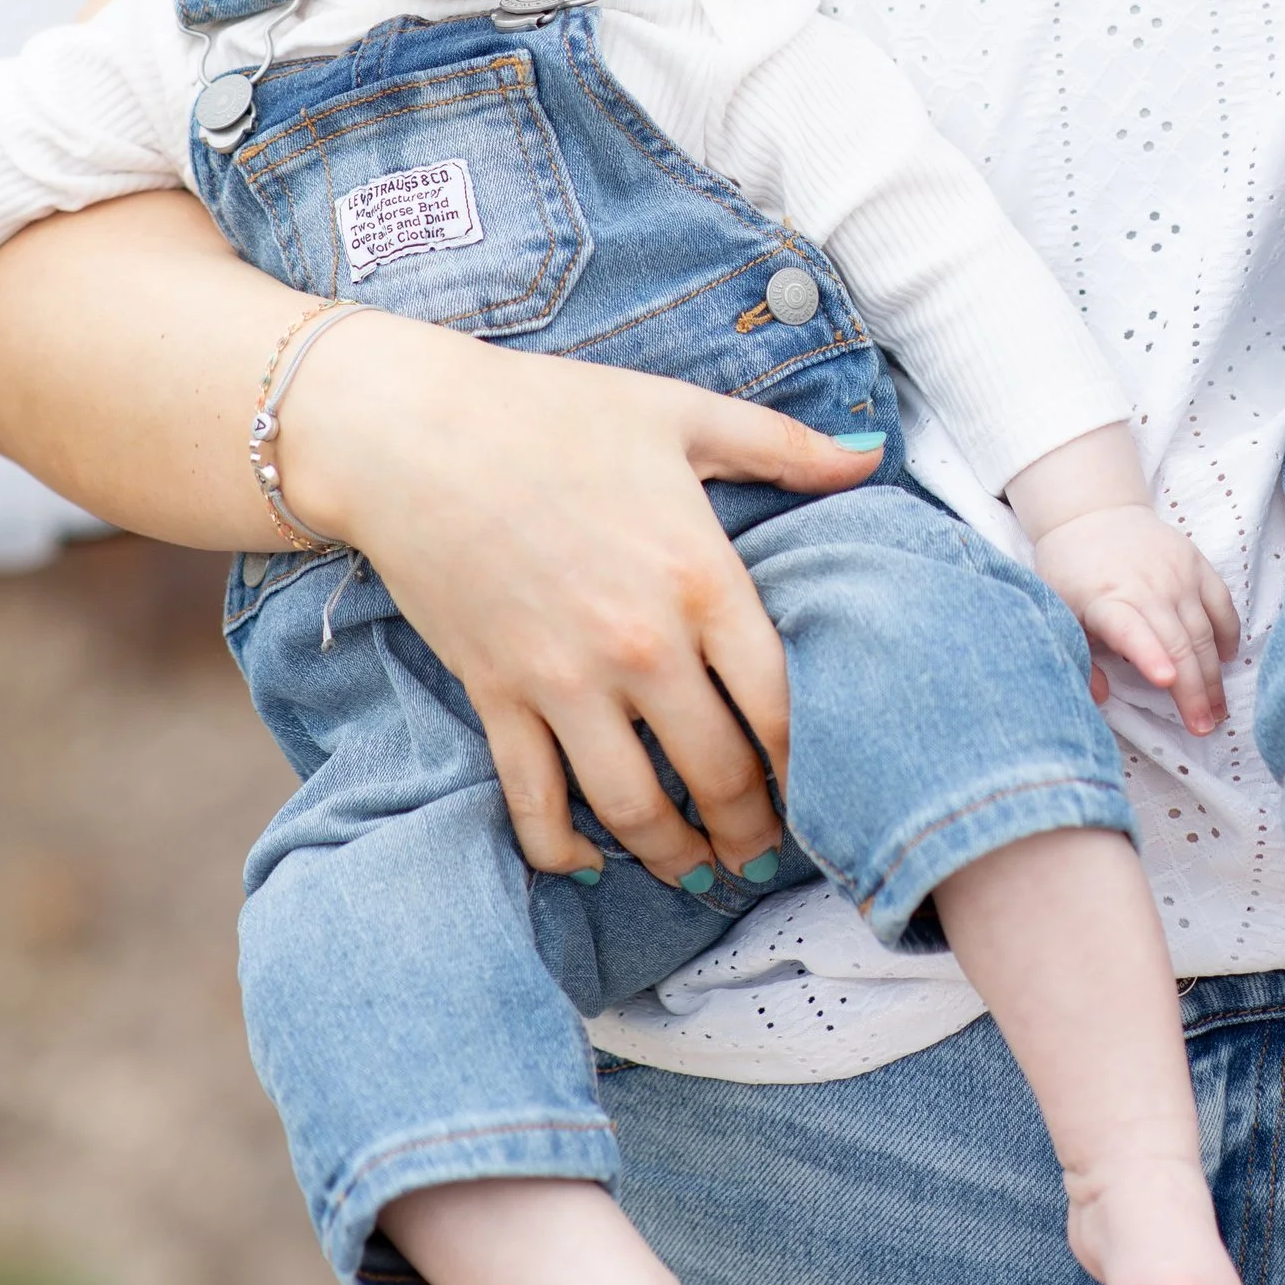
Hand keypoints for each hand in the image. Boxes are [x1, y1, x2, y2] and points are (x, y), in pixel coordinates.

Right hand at [283, 311, 883, 886]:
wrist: (412, 430)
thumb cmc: (552, 411)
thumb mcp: (682, 414)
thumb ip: (784, 446)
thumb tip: (872, 456)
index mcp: (701, 578)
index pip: (780, 705)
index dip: (809, 764)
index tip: (826, 789)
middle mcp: (641, 645)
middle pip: (716, 772)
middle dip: (751, 827)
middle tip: (766, 851)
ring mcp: (563, 681)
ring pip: (633, 806)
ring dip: (672, 855)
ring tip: (700, 873)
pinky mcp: (495, 696)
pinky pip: (533, 801)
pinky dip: (560, 849)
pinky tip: (587, 866)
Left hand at [1031, 507, 1239, 731]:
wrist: (1093, 512)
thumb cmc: (1070, 571)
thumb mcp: (1058, 612)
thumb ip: (1079, 656)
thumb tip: (1099, 697)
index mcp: (1108, 599)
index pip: (1132, 630)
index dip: (1150, 655)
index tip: (1166, 681)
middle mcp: (1148, 586)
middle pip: (1178, 644)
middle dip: (1193, 691)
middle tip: (1203, 727)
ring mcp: (1178, 574)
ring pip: (1204, 632)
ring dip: (1214, 676)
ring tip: (1218, 711)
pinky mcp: (1197, 563)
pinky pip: (1222, 604)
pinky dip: (1228, 634)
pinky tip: (1228, 661)